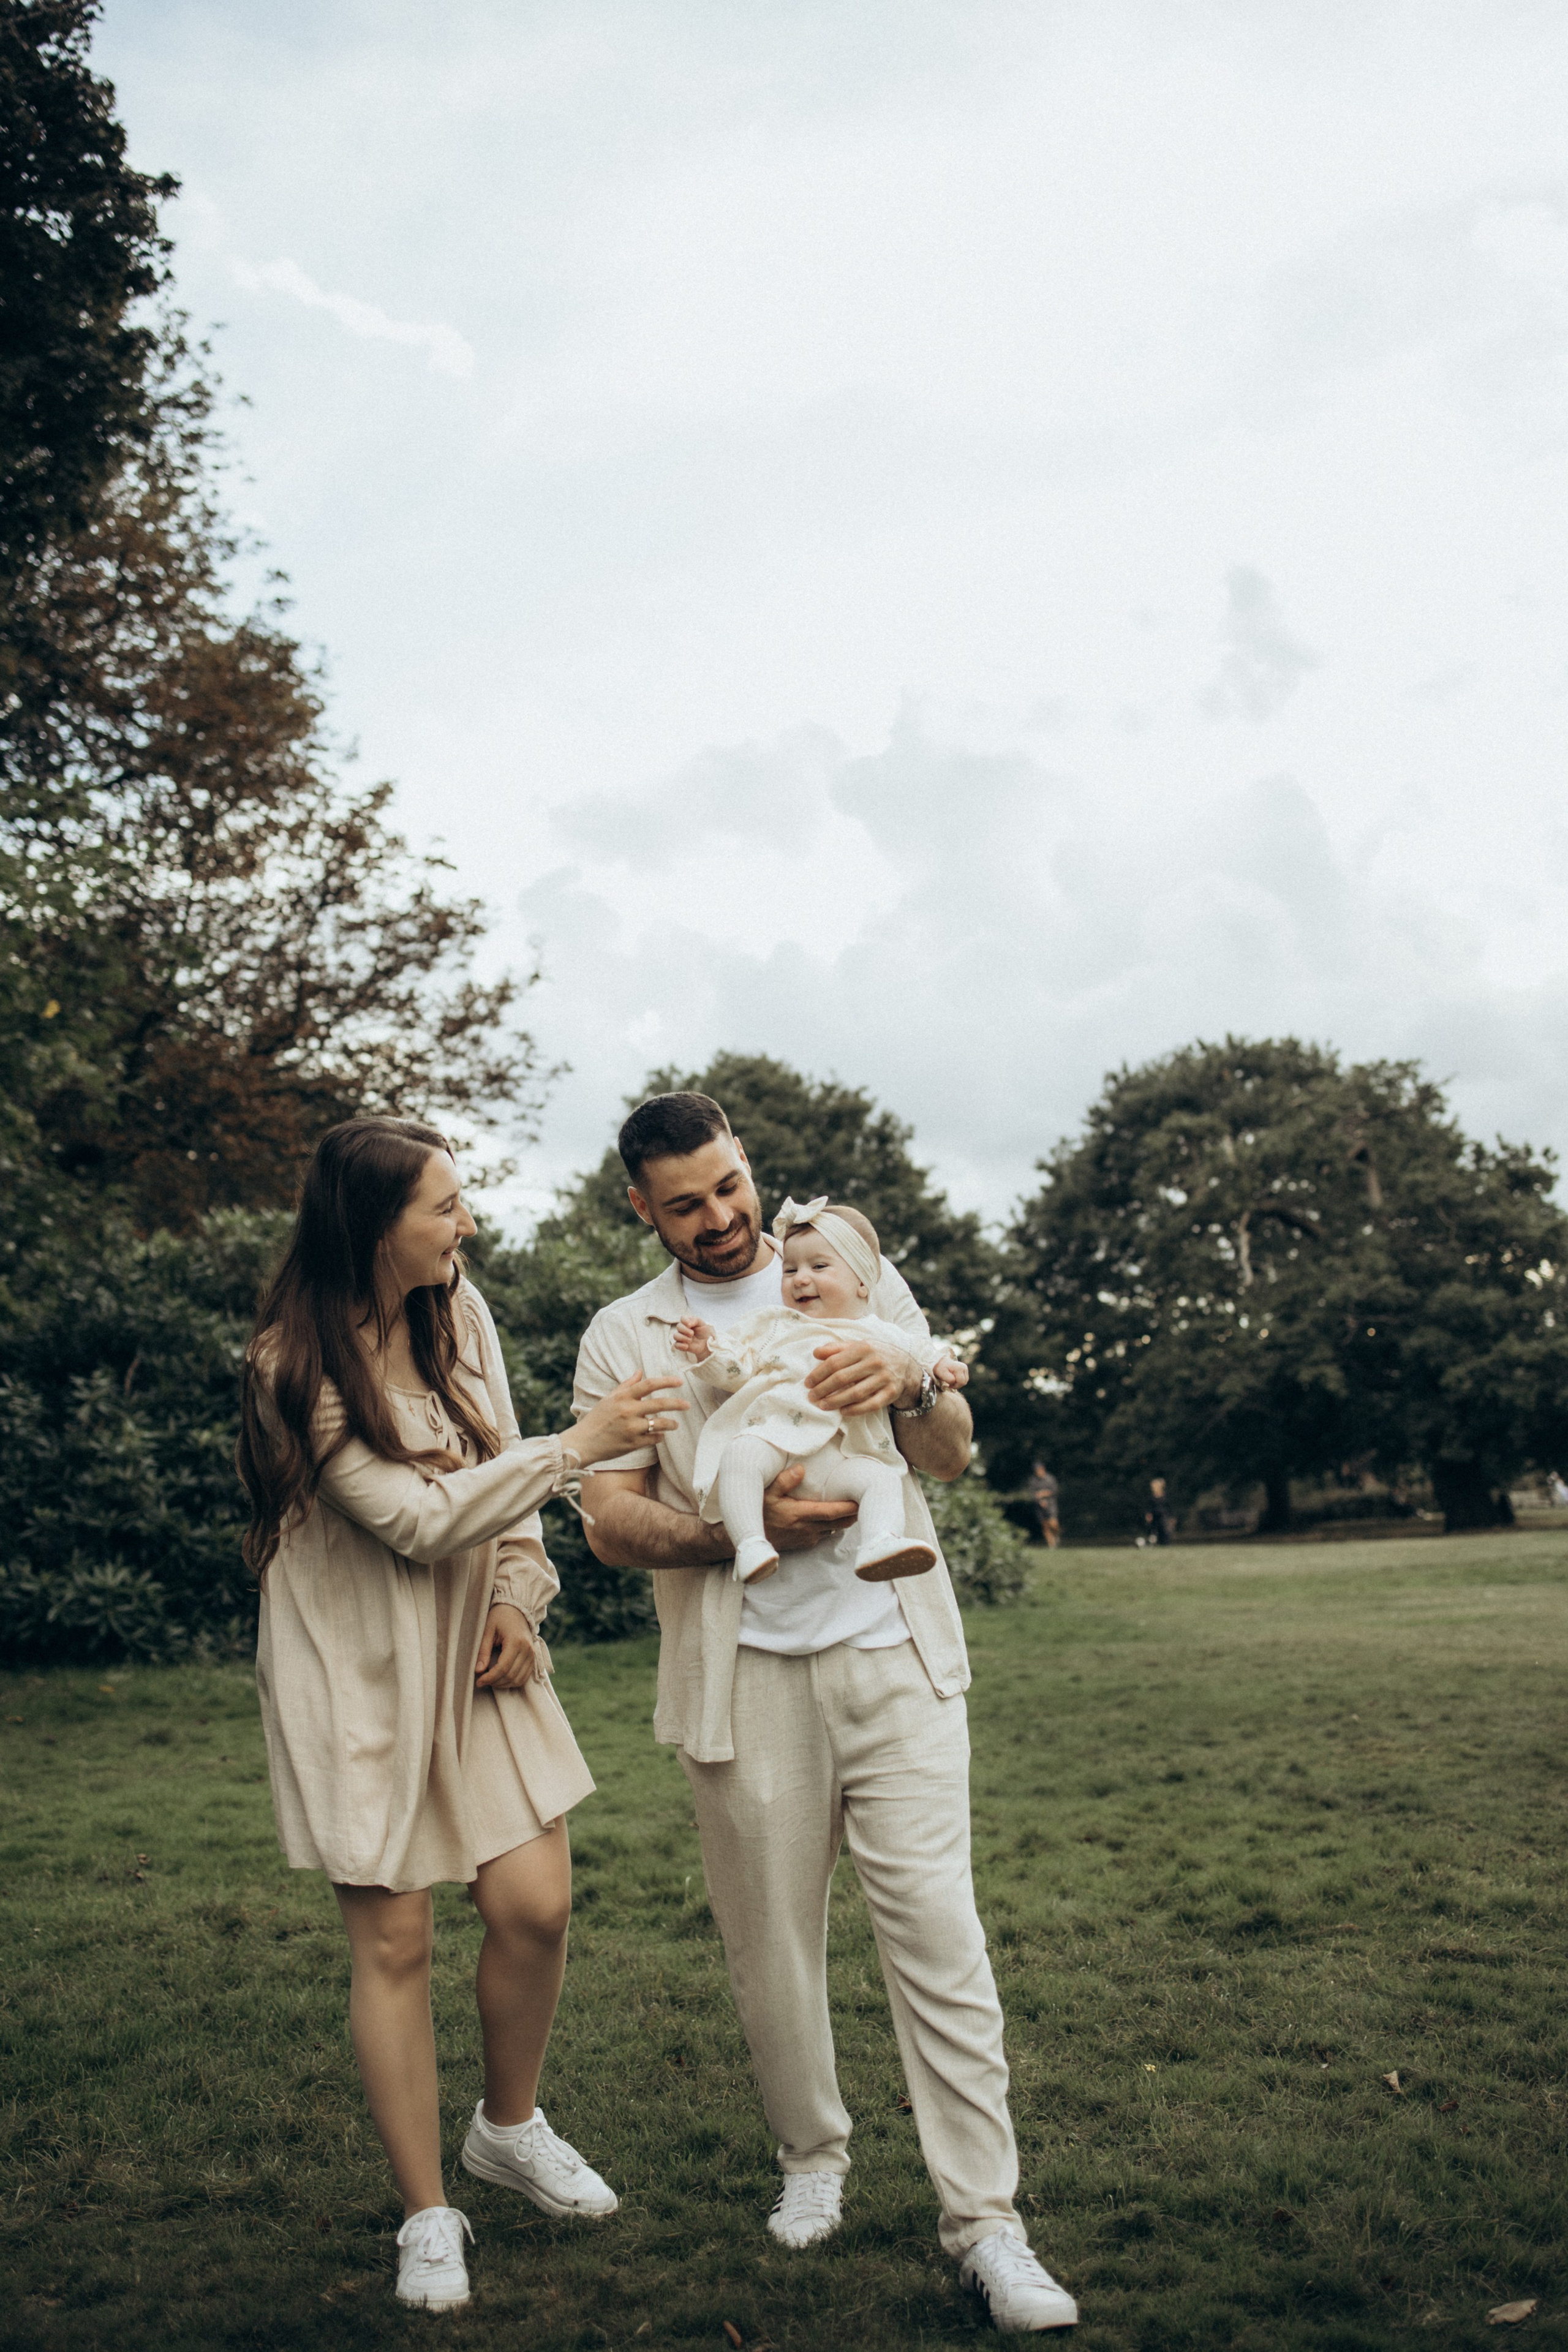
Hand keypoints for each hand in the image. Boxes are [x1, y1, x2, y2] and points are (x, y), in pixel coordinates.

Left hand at [475, 1603, 537, 1689]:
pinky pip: (525, 1676)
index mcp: (516, 1642)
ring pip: (519, 1679)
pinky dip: (513, 1681)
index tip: (478, 1681)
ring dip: (504, 1684)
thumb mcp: (488, 1631)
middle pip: (511, 1675)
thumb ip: (483, 1651)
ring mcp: (532, 1654)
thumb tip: (478, 1671)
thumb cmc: (499, 1617)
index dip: (490, 1678)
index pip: (503, 1668)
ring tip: (491, 1680)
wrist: (517, 1609)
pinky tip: (501, 1679)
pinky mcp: (533, 1658)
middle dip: (495, 1682)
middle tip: (482, 1681)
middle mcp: (527, 1649)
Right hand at [572, 1371, 687, 1465]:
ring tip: (675, 1424)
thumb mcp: (609, 1398)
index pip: (649, 1385)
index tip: (680, 1381)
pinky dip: (659, 1437)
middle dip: (677, 1404)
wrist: (584, 1442)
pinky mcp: (632, 1444)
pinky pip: (654, 1439)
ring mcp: (631, 1428)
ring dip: (671, 1424)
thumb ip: (626, 1385)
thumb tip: (639, 1371)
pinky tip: (660, 1436)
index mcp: (622, 1397)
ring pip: (659, 1423)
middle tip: (688, 1405)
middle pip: (659, 1404)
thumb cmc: (597, 1418)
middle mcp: (628, 1411)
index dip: (666, 1381)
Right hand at [673, 1316, 713, 1360]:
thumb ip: (695, 1320)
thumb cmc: (704, 1332)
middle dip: (685, 1330)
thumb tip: (688, 1324)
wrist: (707, 1343)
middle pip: (678, 1326)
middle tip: (692, 1334)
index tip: (689, 1325)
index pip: (683, 1318)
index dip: (685, 1320)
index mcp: (688, 1322)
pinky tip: (687, 1346)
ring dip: (683, 1338)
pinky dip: (681, 1345)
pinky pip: (676, 1345)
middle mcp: (683, 1328)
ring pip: (675, 1336)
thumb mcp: (702, 1323)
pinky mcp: (681, 1345)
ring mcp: (681, 1337)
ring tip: (690, 1340)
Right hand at [761, 1461, 857, 1550]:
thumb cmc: (759, 1513)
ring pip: (834, 1529)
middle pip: (839, 1523)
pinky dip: (833, 1526)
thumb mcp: (767, 1493)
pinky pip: (825, 1534)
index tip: (860, 1500)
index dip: (848, 1508)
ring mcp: (807, 1538)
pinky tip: (835, 1518)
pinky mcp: (805, 1543)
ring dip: (845, 1521)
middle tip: (865, 1502)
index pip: (831, 1512)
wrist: (751, 1539)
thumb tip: (801, 1468)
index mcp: (799, 1514)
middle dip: (853, 1514)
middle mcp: (807, 1528)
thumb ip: (784, 1480)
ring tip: (854, 1508)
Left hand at [804, 1331, 914, 1416]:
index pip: (835, 1362)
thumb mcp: (858, 1346)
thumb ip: (836, 1348)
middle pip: (843, 1378)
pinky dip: (855, 1410)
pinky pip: (870, 1405)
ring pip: (855, 1393)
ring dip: (836, 1401)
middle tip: (811, 1396)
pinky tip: (842, 1412)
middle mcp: (874, 1362)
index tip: (807, 1383)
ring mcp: (884, 1378)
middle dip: (823, 1389)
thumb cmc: (875, 1355)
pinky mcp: (891, 1393)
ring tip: (822, 1406)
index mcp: (863, 1348)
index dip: (818, 1374)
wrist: (906, 1366)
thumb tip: (816, 1353)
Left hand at [934, 1356, 969, 1389]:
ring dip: (958, 1384)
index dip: (955, 1386)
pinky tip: (954, 1379)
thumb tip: (955, 1382)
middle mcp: (964, 1367)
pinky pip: (964, 1379)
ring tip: (951, 1382)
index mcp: (959, 1368)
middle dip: (957, 1385)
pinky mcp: (965, 1370)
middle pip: (964, 1382)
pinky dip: (959, 1381)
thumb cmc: (941, 1368)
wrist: (941, 1363)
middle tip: (950, 1384)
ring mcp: (965, 1368)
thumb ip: (950, 1379)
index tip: (949, 1385)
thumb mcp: (942, 1374)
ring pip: (965, 1381)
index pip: (961, 1382)